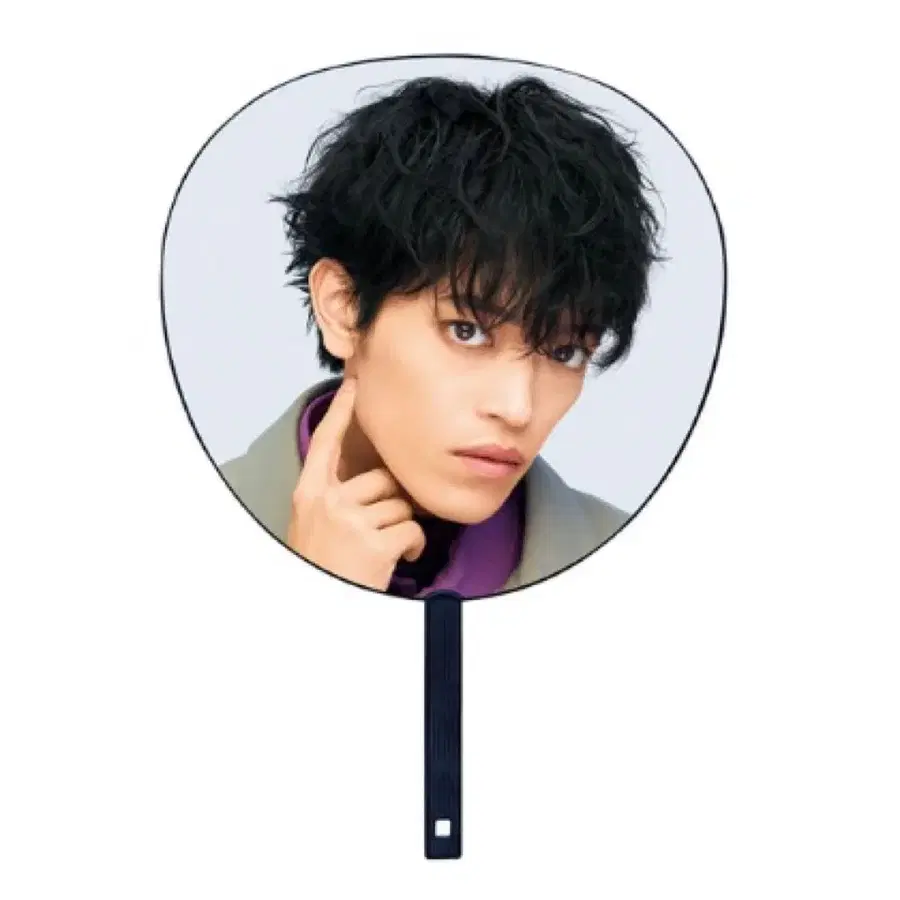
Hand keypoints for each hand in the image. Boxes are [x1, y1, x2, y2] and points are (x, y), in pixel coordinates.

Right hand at [286, 377, 426, 590]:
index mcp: (309, 495)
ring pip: (401, 505)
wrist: (318, 610)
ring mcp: (349, 522)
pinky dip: (414, 545)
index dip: (342, 412)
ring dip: (404, 527)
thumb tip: (378, 483)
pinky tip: (400, 559)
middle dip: (395, 501)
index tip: (354, 383)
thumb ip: (336, 499)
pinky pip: (412, 529)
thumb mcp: (314, 526)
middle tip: (387, 526)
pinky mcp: (374, 544)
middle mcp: (327, 503)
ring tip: (389, 549)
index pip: (327, 443)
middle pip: (382, 479)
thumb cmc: (321, 567)